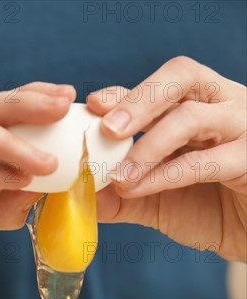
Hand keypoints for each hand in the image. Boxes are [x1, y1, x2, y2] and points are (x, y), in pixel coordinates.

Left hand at [87, 57, 246, 261]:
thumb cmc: (208, 210)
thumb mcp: (157, 201)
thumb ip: (121, 195)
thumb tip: (77, 191)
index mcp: (197, 107)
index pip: (160, 87)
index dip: (125, 92)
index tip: (92, 106)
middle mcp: (220, 107)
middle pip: (181, 78)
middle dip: (139, 99)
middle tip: (107, 127)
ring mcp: (241, 127)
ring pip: (193, 115)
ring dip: (148, 144)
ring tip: (119, 174)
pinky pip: (205, 161)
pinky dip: (165, 174)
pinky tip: (138, 189)